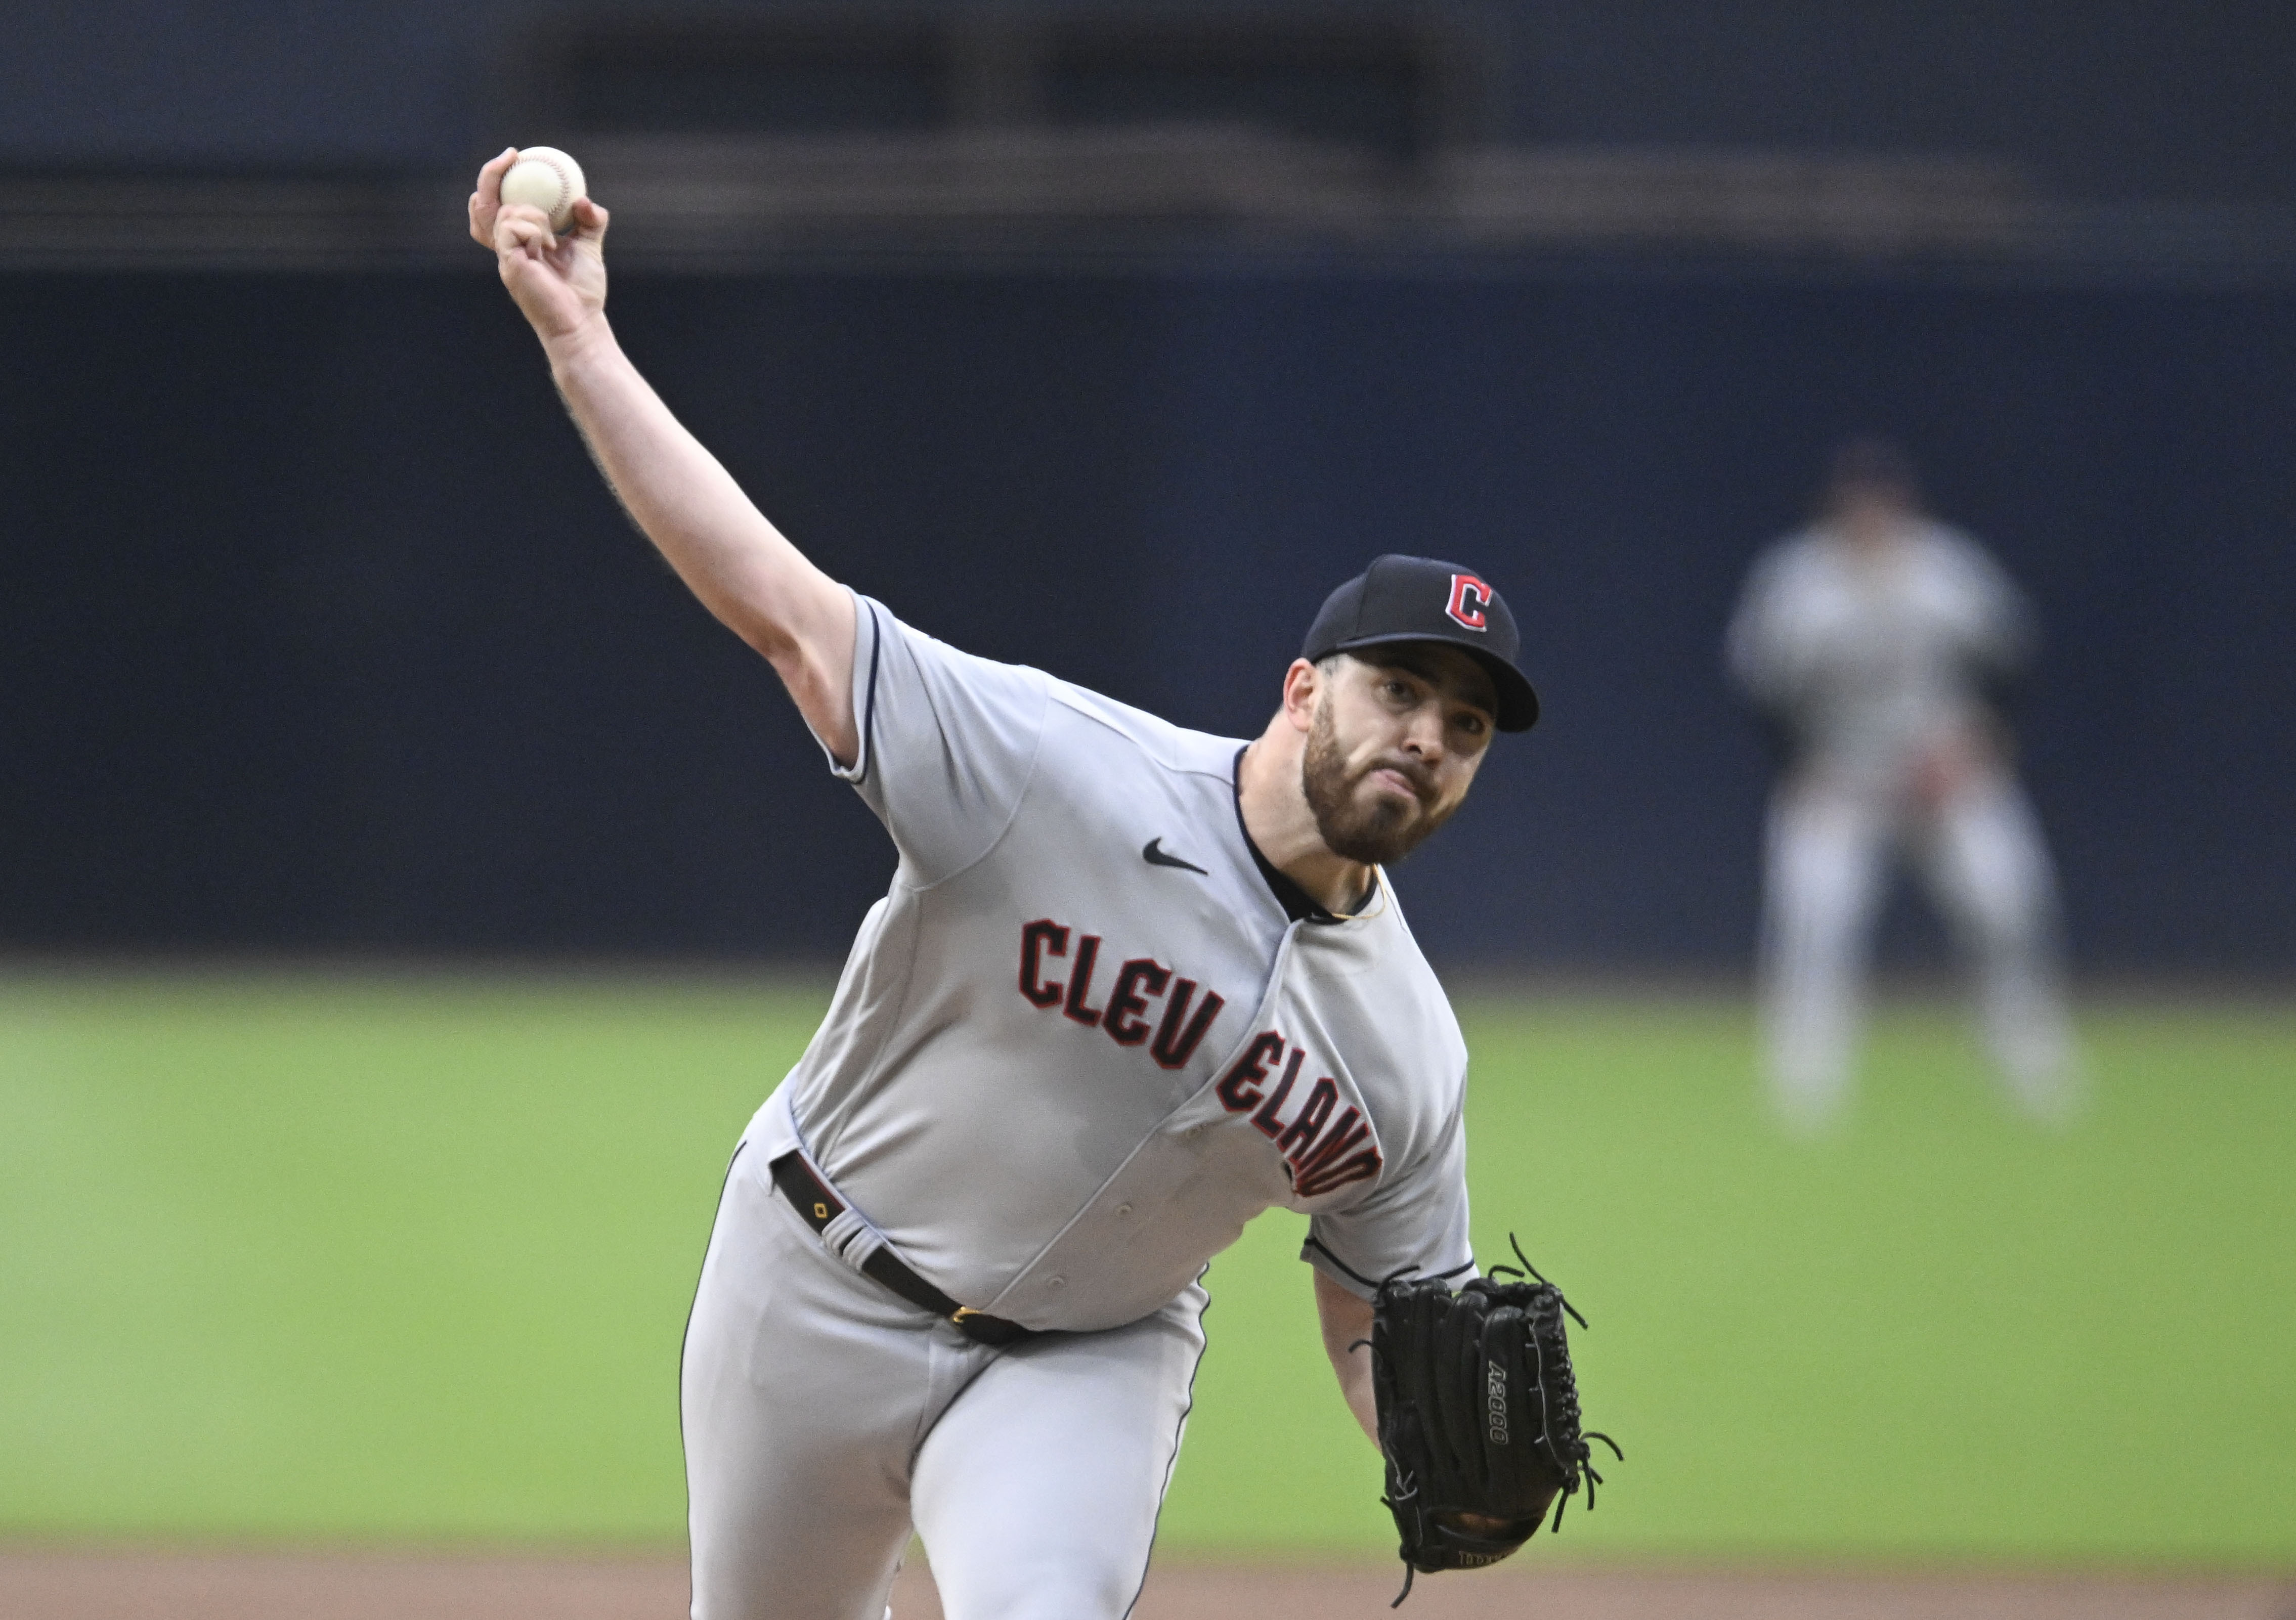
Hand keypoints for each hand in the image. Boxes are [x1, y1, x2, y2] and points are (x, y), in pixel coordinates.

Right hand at [468, 148, 608, 345]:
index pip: (496, 208)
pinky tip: (549, 246)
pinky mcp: (508, 264)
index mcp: (518, 243)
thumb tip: (584, 200)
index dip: (497, 181)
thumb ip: (590, 221)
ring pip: (503, 213)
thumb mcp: (590, 248)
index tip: (516, 157)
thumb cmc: (583, 291)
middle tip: (511, 155)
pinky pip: (514, 227)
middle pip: (482, 205)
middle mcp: (505, 248)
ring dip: (532, 213)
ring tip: (552, 237)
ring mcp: (504, 256)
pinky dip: (535, 228)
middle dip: (490, 175)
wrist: (581, 322)